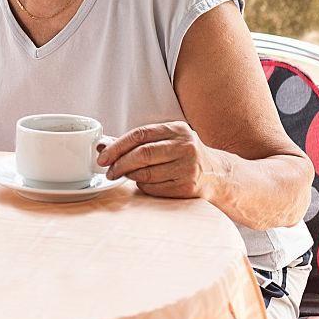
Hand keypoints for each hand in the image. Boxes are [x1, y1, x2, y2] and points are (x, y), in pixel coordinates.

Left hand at [96, 121, 219, 198]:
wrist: (215, 173)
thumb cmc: (182, 154)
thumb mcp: (164, 140)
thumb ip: (135, 141)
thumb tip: (102, 145)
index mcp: (177, 129)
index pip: (140, 134)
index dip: (117, 146)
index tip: (103, 156)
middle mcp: (185, 146)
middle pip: (143, 154)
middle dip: (120, 164)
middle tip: (108, 171)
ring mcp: (188, 167)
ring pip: (147, 173)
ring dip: (130, 176)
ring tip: (124, 175)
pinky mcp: (187, 187)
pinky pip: (155, 188)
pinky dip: (143, 186)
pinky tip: (143, 182)